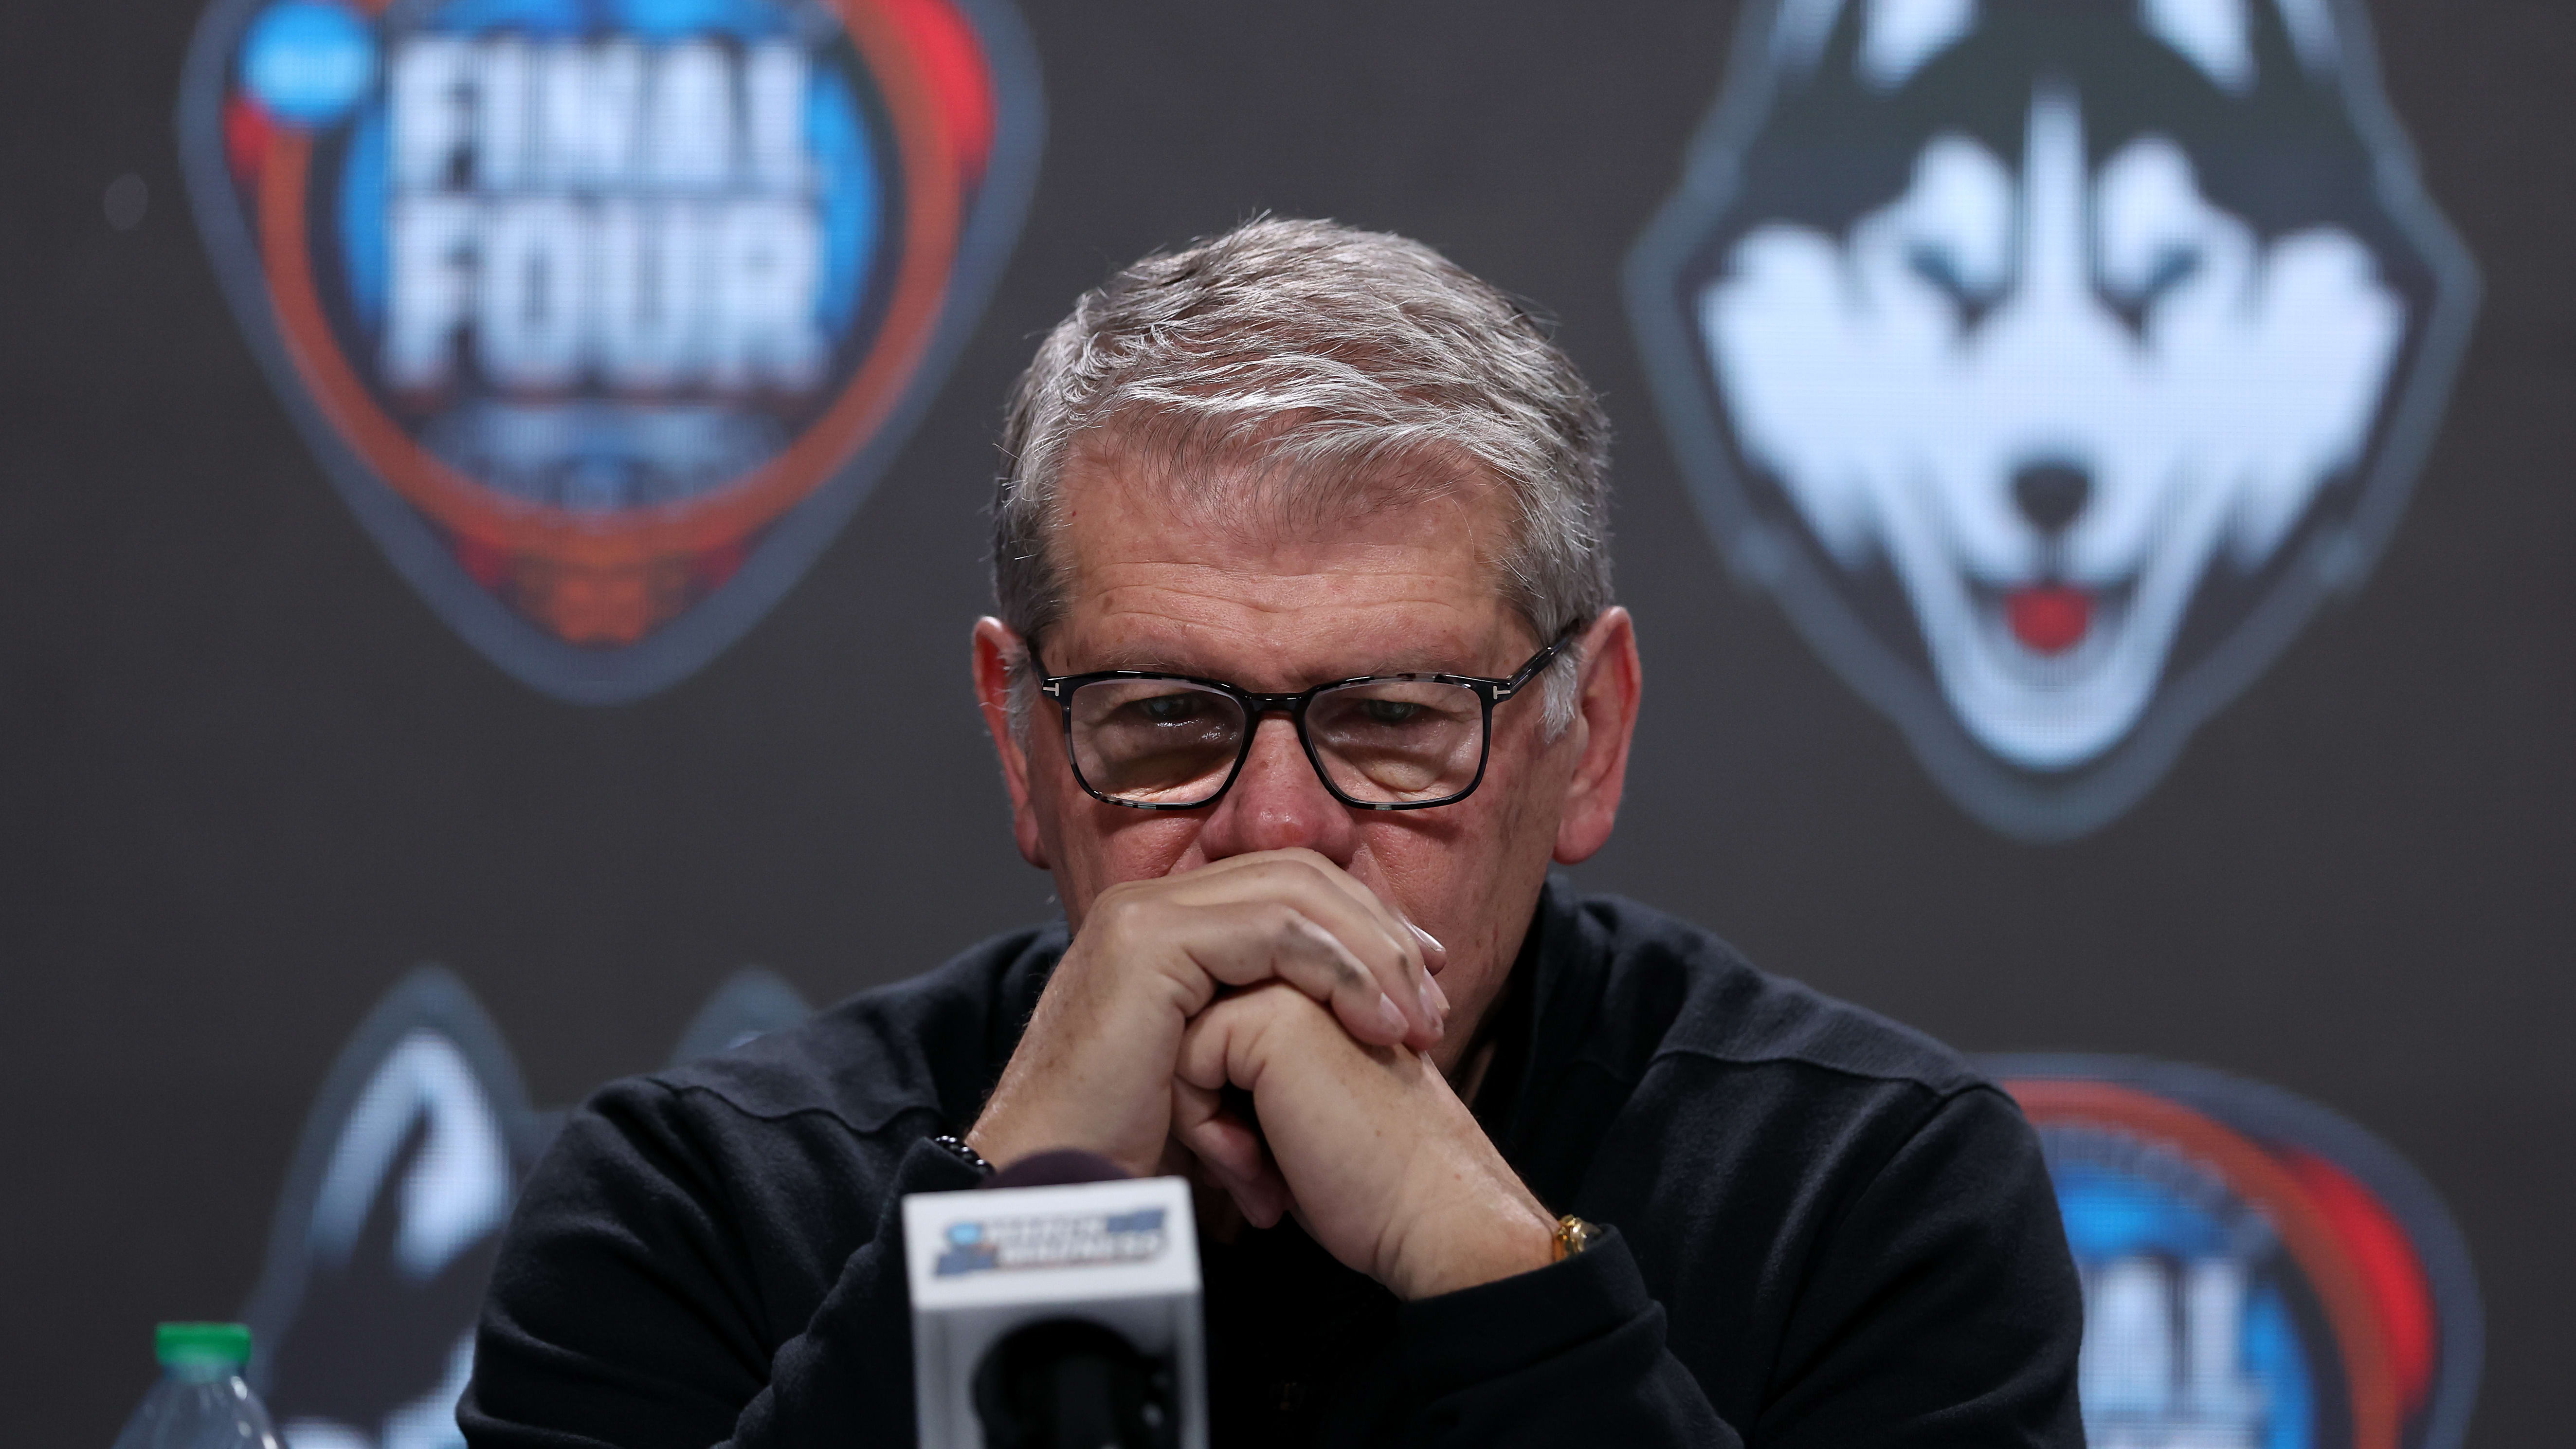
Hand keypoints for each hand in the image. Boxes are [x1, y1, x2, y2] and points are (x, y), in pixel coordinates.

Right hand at [969, 850, 1448, 1177]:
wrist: (1055, 1183)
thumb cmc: (1126, 1148)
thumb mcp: (1214, 1073)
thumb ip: (1260, 1026)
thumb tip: (1339, 1021)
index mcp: (1164, 922)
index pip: (1286, 882)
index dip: (1364, 921)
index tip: (1423, 977)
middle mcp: (1150, 901)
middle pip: (1299, 874)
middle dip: (1381, 932)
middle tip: (1434, 999)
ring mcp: (1145, 914)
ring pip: (1296, 892)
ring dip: (1373, 954)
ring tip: (1417, 1021)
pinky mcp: (1150, 941)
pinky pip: (1275, 931)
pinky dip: (1340, 969)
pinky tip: (1376, 1021)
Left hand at [1172, 983, 1558, 1300]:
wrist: (1433, 1211)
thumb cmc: (1372, 1178)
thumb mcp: (1303, 1105)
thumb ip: (1254, 1066)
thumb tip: (1182, 1062)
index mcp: (1321, 982)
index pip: (1214, 1022)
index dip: (1222, 1100)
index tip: (1274, 1157)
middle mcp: (1308, 968)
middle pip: (1193, 1026)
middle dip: (1209, 1106)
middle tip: (1263, 1170)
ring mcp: (1295, 981)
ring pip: (1183, 1038)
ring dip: (1209, 1120)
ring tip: (1264, 1173)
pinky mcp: (1275, 1013)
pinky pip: (1187, 1057)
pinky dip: (1207, 1127)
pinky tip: (1261, 1169)